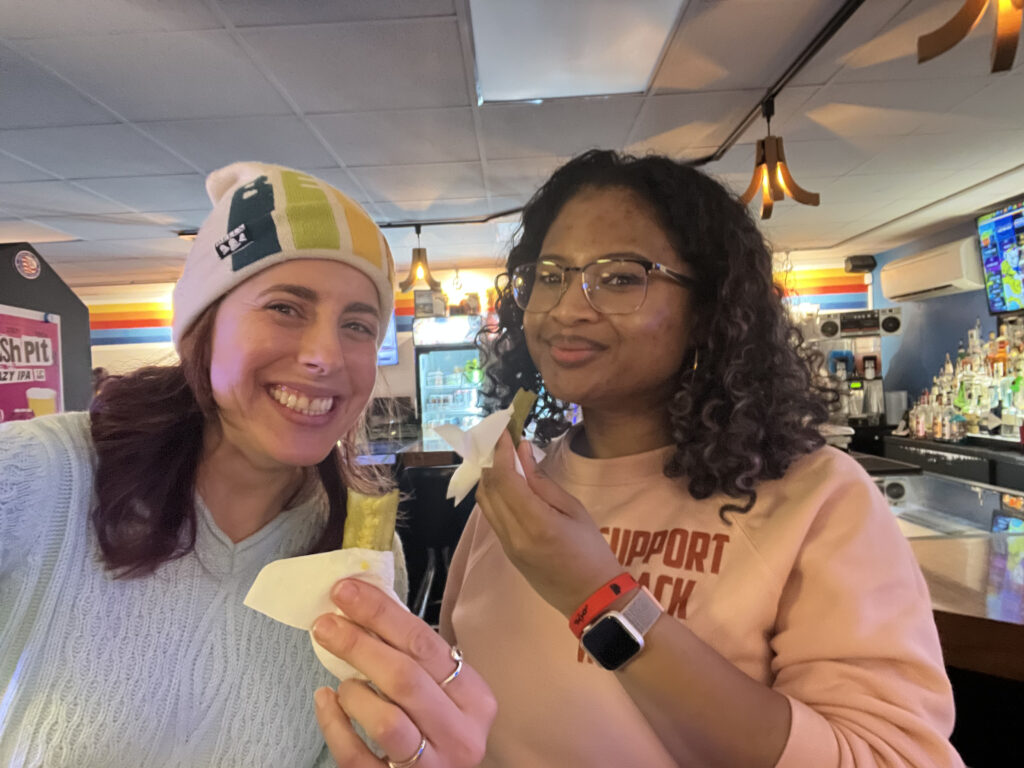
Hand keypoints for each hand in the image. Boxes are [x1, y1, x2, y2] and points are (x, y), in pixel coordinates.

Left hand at [312, 579, 495, 767]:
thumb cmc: (437, 726)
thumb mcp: (442, 689)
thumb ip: (414, 654)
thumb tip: (362, 603)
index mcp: (475, 699)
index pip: (426, 644)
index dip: (382, 614)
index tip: (346, 592)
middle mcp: (460, 734)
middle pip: (405, 679)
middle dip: (359, 645)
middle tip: (326, 624)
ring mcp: (432, 766)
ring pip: (386, 722)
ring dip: (354, 692)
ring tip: (341, 681)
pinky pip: (357, 757)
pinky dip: (334, 726)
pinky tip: (325, 702)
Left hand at [476, 432, 622, 616]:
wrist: (591, 597)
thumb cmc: (592, 551)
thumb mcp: (574, 510)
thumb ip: (543, 481)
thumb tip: (522, 451)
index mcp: (536, 523)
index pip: (505, 479)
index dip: (500, 451)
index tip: (502, 429)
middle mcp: (513, 534)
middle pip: (488, 488)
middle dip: (490, 458)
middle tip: (499, 437)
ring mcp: (507, 545)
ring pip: (484, 502)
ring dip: (488, 476)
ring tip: (500, 456)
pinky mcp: (506, 551)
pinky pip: (491, 516)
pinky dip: (493, 493)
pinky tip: (505, 481)